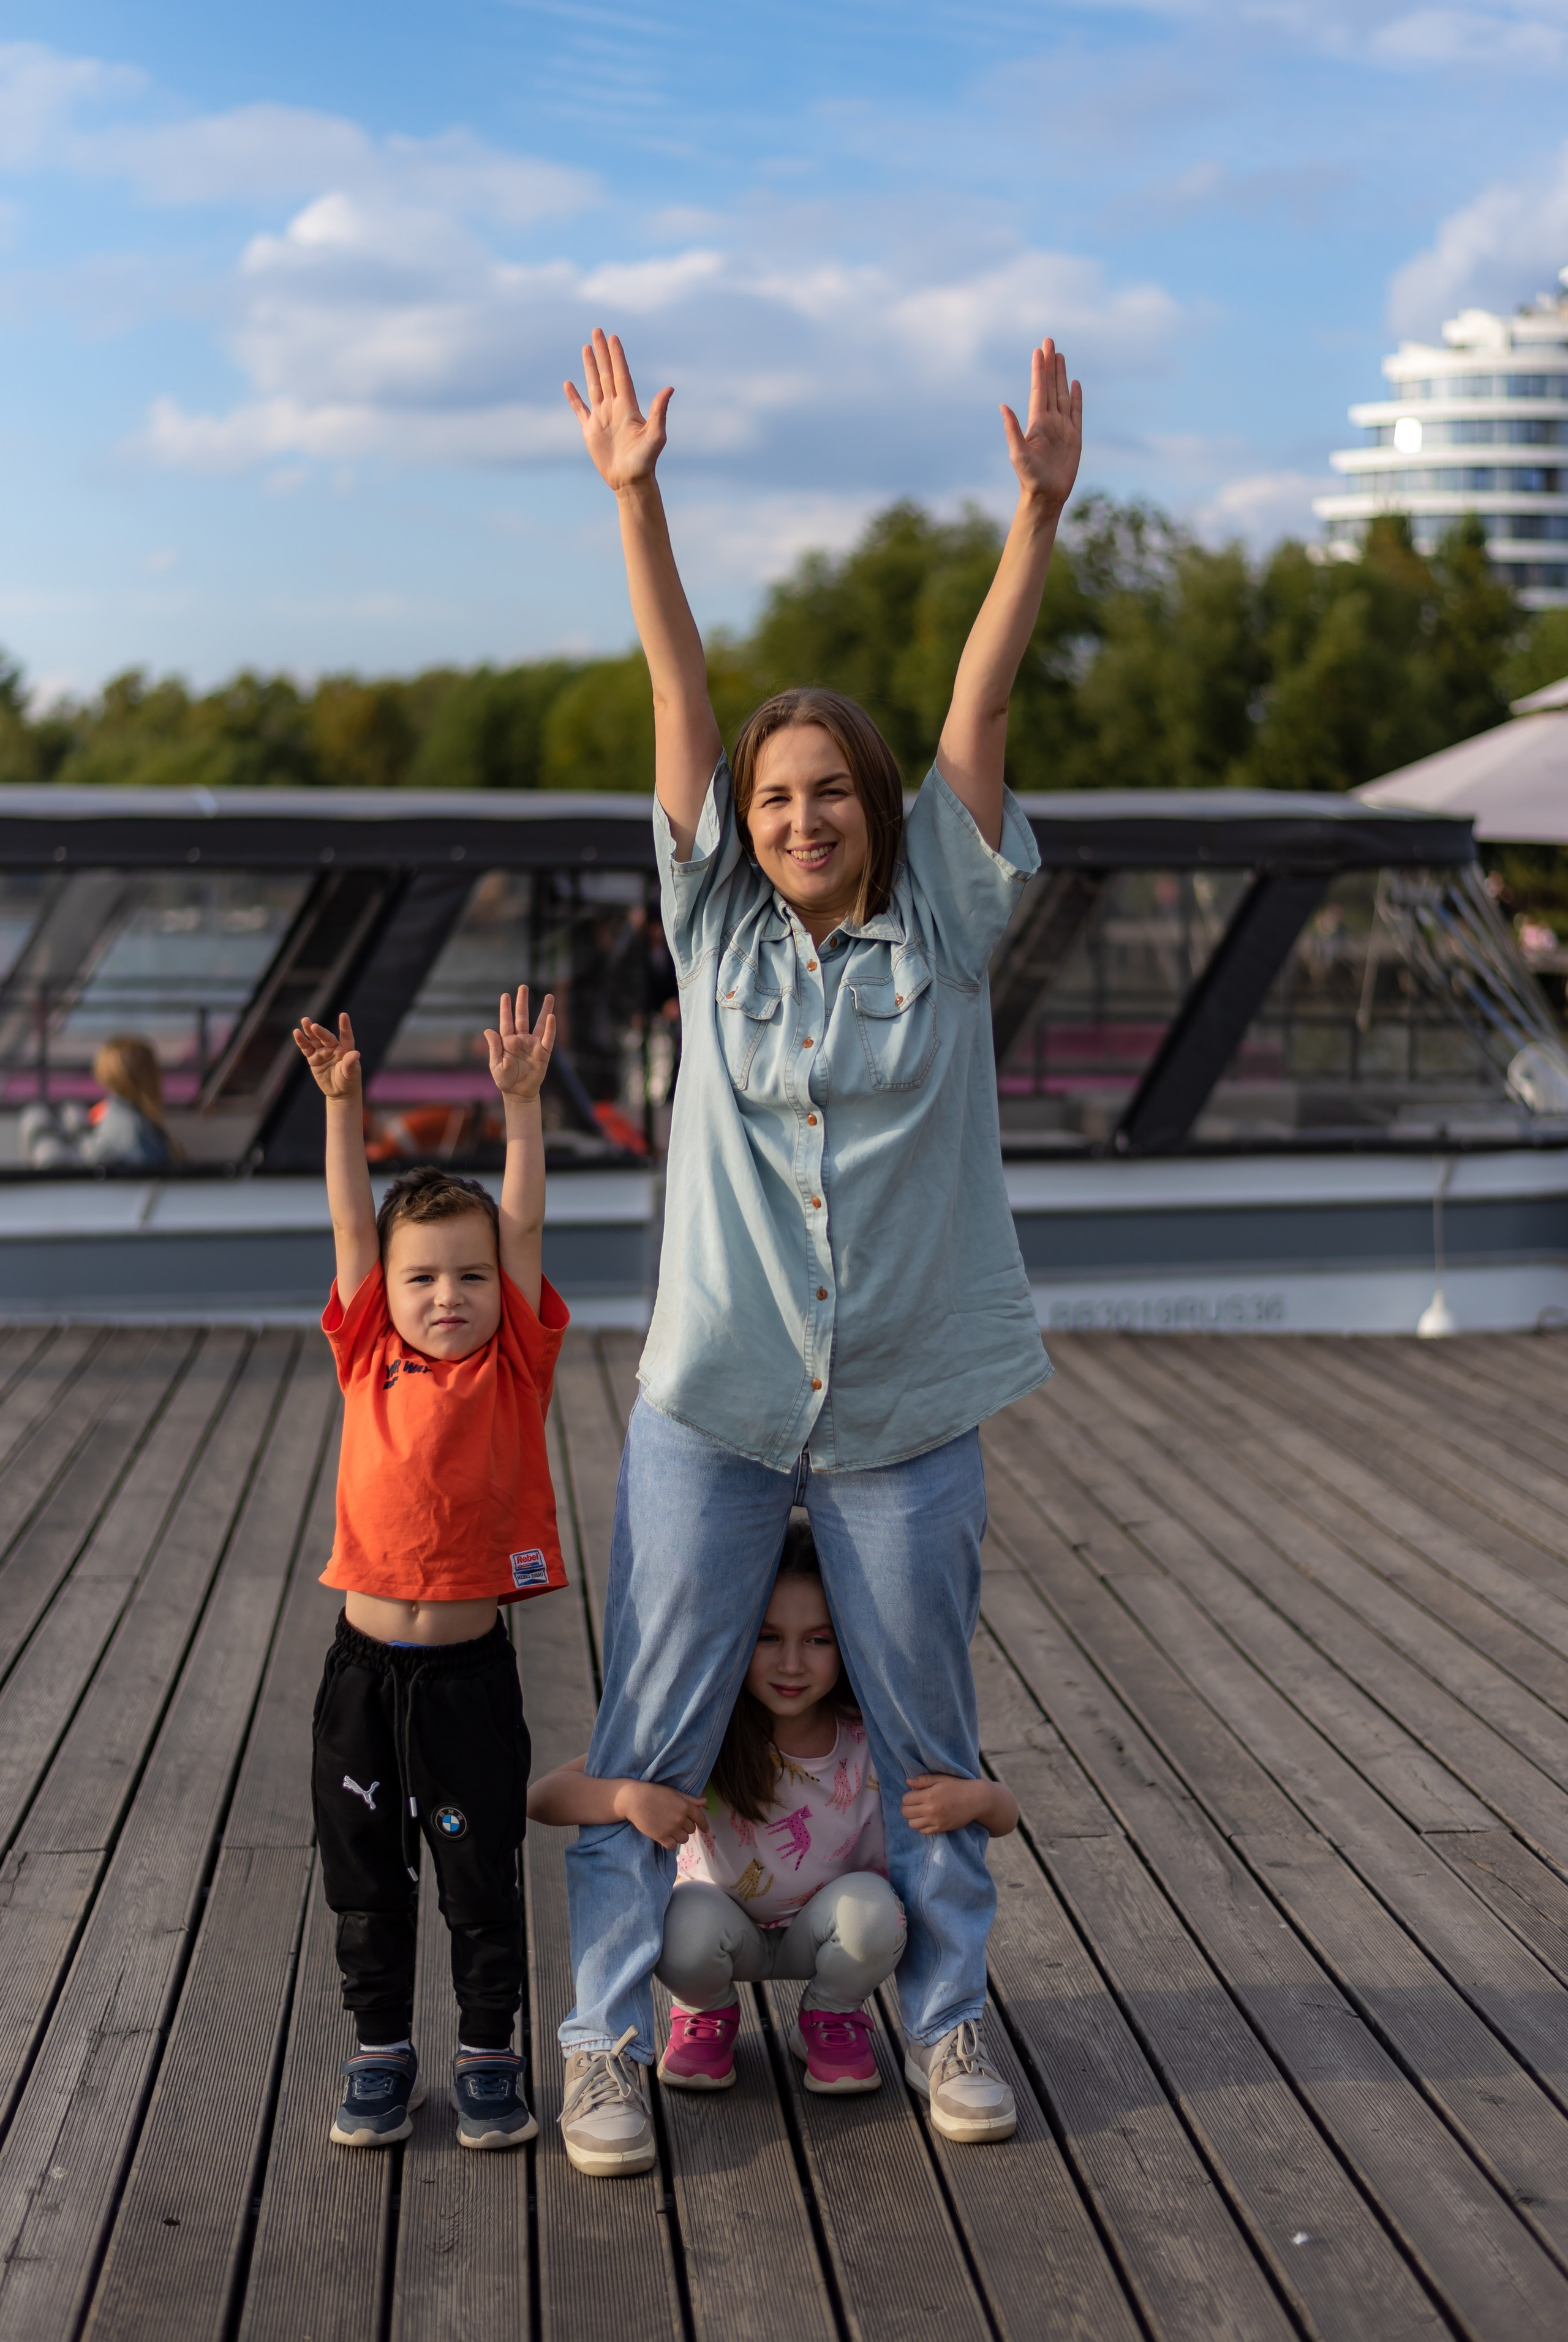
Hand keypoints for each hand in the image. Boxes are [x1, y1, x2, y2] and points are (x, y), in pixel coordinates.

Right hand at [293, 1013, 361, 1099]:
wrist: (340, 1092)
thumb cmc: (349, 1081)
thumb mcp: (351, 1073)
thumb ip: (351, 1063)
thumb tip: (356, 1053)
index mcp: (346, 1049)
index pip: (346, 1036)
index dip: (345, 1026)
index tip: (343, 1015)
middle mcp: (334, 1048)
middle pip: (326, 1037)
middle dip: (320, 1031)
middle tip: (314, 1026)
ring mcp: (323, 1052)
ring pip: (315, 1039)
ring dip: (309, 1030)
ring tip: (305, 1021)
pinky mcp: (313, 1058)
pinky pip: (307, 1048)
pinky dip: (302, 1041)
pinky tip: (297, 1033)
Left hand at [485, 987, 554, 1103]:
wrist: (519, 1094)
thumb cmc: (505, 1080)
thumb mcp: (496, 1065)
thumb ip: (494, 1047)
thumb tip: (488, 1030)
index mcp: (507, 1041)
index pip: (506, 1021)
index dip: (506, 1008)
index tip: (505, 995)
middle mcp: (521, 1040)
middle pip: (522, 1017)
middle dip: (523, 1002)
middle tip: (523, 987)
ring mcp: (533, 1045)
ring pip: (539, 1024)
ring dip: (544, 1010)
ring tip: (549, 996)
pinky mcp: (543, 1053)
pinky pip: (548, 1038)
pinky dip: (550, 1028)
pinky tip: (552, 1017)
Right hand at [564, 329, 672, 491]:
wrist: (630, 481)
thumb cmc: (645, 461)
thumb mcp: (656, 436)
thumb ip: (659, 411)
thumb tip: (669, 389)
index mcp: (628, 406)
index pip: (621, 375)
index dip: (617, 356)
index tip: (613, 337)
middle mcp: (614, 408)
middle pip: (606, 374)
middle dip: (601, 353)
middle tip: (597, 330)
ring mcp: (601, 417)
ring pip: (593, 385)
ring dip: (589, 367)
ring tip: (585, 347)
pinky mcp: (590, 430)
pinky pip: (580, 409)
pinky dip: (574, 397)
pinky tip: (569, 383)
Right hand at [614, 1780, 709, 1849]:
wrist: (635, 1800)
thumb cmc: (655, 1793)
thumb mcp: (674, 1793)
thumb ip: (690, 1800)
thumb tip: (704, 1803)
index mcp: (685, 1806)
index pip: (700, 1818)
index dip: (704, 1825)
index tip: (706, 1830)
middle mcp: (681, 1818)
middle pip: (691, 1830)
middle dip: (687, 1827)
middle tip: (677, 1823)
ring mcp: (671, 1829)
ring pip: (684, 1839)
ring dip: (680, 1835)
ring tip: (671, 1830)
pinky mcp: (661, 1837)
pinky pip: (672, 1845)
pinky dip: (671, 1842)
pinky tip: (666, 1836)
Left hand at [902, 1773, 988, 1835]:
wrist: (976, 1800)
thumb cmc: (958, 1786)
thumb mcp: (941, 1778)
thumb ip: (923, 1780)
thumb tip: (907, 1782)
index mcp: (929, 1795)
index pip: (905, 1799)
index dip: (908, 1796)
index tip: (914, 1793)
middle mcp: (931, 1810)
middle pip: (906, 1812)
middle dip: (907, 1806)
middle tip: (915, 1802)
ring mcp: (936, 1821)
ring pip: (912, 1824)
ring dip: (913, 1817)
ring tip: (920, 1811)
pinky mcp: (941, 1829)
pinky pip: (923, 1831)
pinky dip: (922, 1826)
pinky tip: (928, 1818)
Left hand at [1001, 338, 1081, 513]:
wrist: (1046, 496)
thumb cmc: (1029, 478)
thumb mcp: (1018, 454)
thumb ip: (1012, 429)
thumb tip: (1003, 406)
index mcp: (1036, 423)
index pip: (1038, 389)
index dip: (1039, 370)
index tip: (1039, 350)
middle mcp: (1049, 421)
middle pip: (1050, 386)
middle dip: (1050, 364)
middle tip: (1049, 341)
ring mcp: (1062, 428)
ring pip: (1062, 394)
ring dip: (1062, 375)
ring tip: (1060, 355)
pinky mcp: (1074, 437)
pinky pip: (1076, 412)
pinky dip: (1076, 397)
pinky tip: (1075, 384)